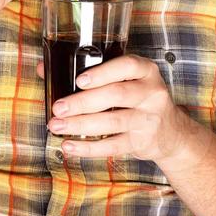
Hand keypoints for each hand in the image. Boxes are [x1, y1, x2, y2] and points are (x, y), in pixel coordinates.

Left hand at [40, 55, 198, 165]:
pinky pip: (113, 146)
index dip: (103, 73)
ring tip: (56, 126)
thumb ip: (90, 72)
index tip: (79, 80)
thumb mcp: (125, 79)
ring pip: (113, 122)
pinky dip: (88, 148)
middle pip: (116, 95)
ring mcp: (149, 119)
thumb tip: (44, 69)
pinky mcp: (143, 142)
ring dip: (81, 125)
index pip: (127, 67)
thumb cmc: (138, 99)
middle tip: (58, 108)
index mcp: (146, 71)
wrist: (172, 132)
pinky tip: (69, 146)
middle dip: (83, 102)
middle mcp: (152, 93)